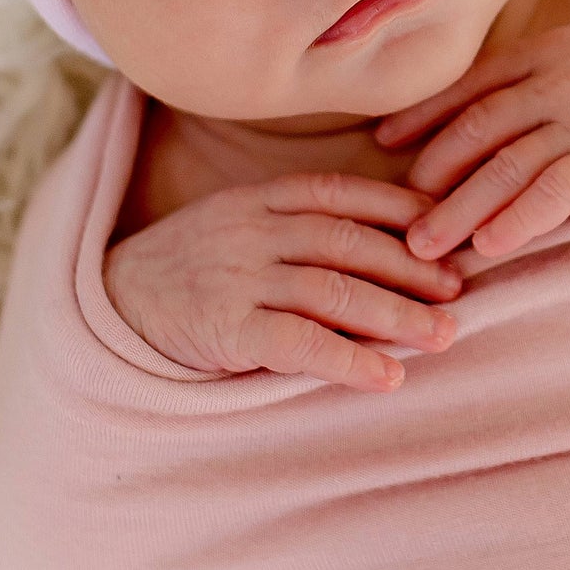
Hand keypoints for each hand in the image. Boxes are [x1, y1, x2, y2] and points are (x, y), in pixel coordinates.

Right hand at [103, 172, 466, 393]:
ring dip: (394, 313)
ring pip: (332, 289)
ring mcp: (238, 276)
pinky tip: (387, 377)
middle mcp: (255, 229)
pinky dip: (348, 359)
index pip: (343, 192)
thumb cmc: (192, 266)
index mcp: (261, 197)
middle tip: (459, 290)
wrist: (110, 303)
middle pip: (348, 241)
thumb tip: (383, 240)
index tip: (446, 228)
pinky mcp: (225, 327)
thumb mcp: (239, 224)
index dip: (400, 208)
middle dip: (411, 265)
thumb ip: (296, 223)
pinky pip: (297, 342)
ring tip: (442, 336)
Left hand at [375, 9, 569, 261]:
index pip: (470, 87)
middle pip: (476, 130)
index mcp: (545, 54)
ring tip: (423, 246)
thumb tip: (504, 108)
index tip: (385, 139)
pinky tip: (493, 244)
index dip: (424, 114)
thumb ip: (547, 74)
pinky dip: (522, 216)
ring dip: (460, 207)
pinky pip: (558, 188)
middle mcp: (554, 82)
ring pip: (506, 165)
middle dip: (431, 172)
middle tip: (389, 212)